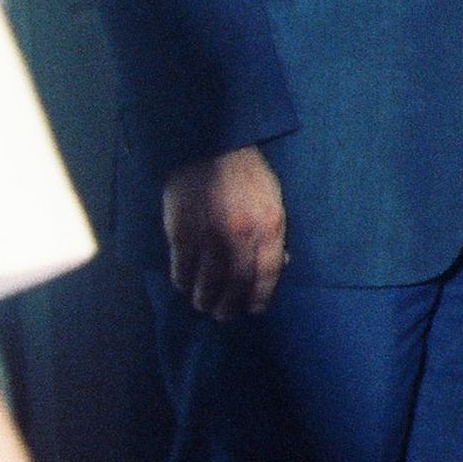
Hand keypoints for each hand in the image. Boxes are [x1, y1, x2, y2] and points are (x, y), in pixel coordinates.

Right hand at [161, 149, 286, 319]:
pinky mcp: (181, 231)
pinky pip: (182, 265)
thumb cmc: (247, 174)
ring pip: (208, 279)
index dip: (261, 296)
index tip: (254, 309)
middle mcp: (241, 235)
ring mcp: (210, 234)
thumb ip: (275, 232)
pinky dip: (183, 280)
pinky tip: (184, 284)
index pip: (268, 272)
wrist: (211, 147)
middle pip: (237, 282)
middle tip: (224, 315)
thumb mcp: (274, 199)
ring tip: (203, 305)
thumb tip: (280, 263)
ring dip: (205, 298)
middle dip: (230, 304)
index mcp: (270, 225)